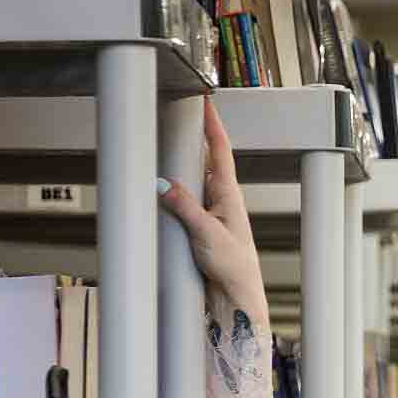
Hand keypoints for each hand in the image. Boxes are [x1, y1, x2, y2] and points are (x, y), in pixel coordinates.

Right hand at [156, 96, 269, 329]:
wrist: (237, 298)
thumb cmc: (232, 269)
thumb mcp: (207, 234)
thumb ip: (185, 207)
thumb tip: (162, 184)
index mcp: (229, 195)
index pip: (220, 150)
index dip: (212, 124)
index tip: (205, 99)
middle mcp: (221, 199)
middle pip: (203, 159)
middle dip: (191, 136)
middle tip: (176, 112)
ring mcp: (211, 212)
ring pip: (191, 179)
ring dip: (178, 163)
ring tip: (162, 144)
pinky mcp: (200, 227)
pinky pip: (183, 200)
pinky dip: (173, 190)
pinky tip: (160, 189)